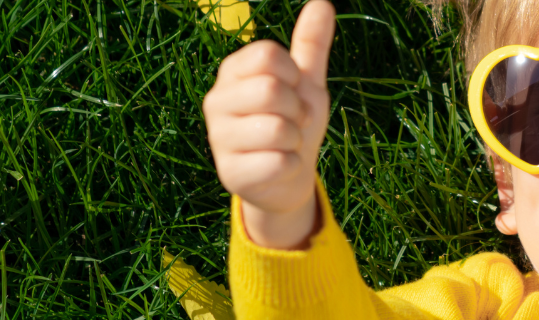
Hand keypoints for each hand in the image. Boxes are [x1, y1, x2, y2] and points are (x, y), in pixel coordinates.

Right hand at [202, 1, 334, 249]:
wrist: (289, 178)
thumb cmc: (295, 123)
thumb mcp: (307, 82)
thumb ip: (310, 45)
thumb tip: (322, 2)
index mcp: (233, 72)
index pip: (267, 55)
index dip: (294, 76)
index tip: (293, 91)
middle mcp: (217, 101)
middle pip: (272, 89)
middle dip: (298, 110)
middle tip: (292, 122)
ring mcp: (218, 138)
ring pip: (278, 129)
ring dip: (296, 140)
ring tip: (285, 145)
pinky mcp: (230, 174)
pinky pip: (279, 162)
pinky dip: (292, 165)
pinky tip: (279, 167)